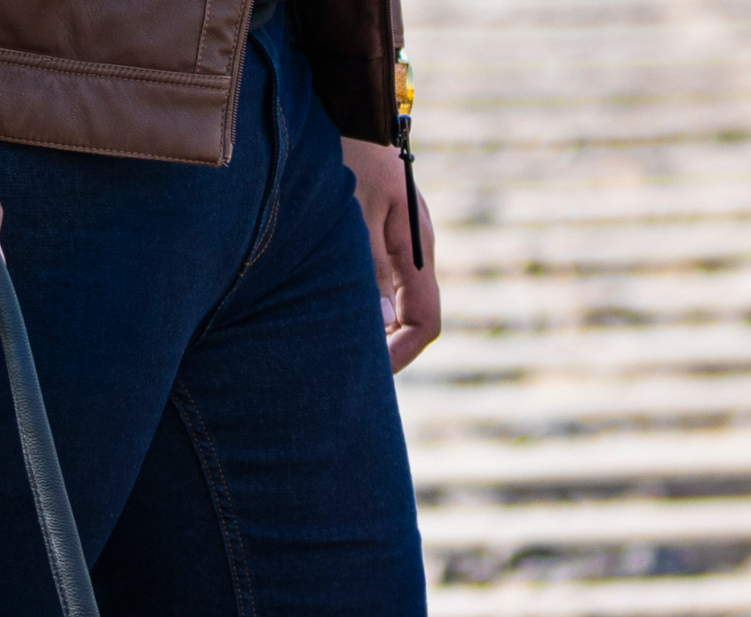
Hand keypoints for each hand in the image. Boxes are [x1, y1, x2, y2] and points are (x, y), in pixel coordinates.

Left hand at [341, 137, 438, 371]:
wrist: (346, 106)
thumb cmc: (348, 152)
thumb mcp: (354, 212)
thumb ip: (367, 269)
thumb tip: (379, 326)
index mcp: (415, 248)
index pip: (426, 321)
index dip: (401, 355)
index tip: (367, 375)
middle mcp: (410, 251)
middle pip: (408, 320)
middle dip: (381, 350)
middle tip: (338, 370)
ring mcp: (395, 243)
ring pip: (390, 306)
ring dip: (365, 330)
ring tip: (326, 347)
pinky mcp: (375, 236)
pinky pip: (373, 286)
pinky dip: (356, 308)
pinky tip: (324, 313)